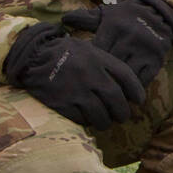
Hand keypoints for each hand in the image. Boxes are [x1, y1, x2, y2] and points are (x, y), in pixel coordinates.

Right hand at [4, 22, 145, 130]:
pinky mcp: (62, 104)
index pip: (126, 76)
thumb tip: (128, 86)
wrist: (34, 57)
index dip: (136, 91)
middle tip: (123, 116)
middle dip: (123, 112)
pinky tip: (88, 119)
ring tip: (106, 121)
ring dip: (106, 121)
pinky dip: (87, 122)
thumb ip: (108, 64)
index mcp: (98, 59)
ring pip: (100, 115)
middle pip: (116, 100)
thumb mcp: (90, 50)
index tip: (139, 100)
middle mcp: (90, 75)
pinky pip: (82, 119)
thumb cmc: (67, 54)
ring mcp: (76, 91)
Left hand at [61, 0, 172, 86]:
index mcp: (114, 27)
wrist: (160, 12)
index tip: (84, 70)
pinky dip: (132, 88)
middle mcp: (129, 38)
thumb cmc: (127, 15)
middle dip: (100, 76)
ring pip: (125, 75)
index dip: (90, 63)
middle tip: (91, 87)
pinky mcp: (156, 60)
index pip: (97, 51)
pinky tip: (124, 92)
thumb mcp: (108, 13)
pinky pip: (142, 80)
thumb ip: (86, 19)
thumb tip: (64, 20)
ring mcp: (144, 51)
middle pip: (110, 65)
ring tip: (106, 94)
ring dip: (116, 86)